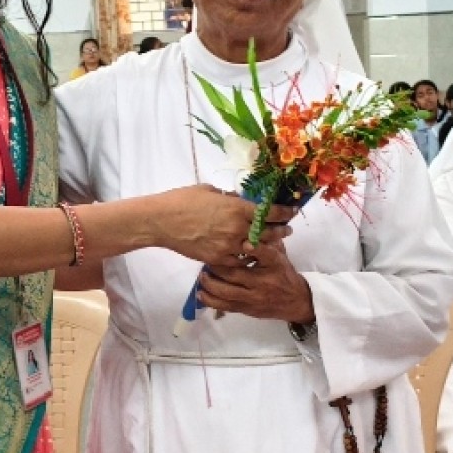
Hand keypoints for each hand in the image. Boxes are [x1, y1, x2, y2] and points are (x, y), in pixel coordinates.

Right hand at [154, 186, 291, 269]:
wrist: (161, 221)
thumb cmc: (183, 200)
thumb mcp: (210, 191)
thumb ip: (229, 198)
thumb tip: (240, 201)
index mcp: (236, 208)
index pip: (268, 212)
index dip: (283, 213)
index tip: (290, 212)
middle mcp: (236, 228)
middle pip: (268, 233)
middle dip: (280, 231)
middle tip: (287, 230)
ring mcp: (227, 246)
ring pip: (256, 250)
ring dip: (266, 246)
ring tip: (272, 244)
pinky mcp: (217, 259)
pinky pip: (238, 261)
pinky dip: (246, 258)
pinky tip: (249, 255)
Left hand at [194, 238, 315, 324]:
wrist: (296, 302)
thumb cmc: (285, 274)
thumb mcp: (280, 256)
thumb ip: (267, 242)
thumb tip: (254, 222)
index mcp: (274, 265)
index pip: (265, 254)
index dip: (255, 247)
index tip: (243, 241)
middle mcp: (263, 282)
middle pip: (236, 274)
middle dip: (218, 266)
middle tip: (206, 257)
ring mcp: (253, 297)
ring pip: (227, 291)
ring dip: (210, 283)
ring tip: (202, 275)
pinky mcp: (247, 309)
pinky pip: (225, 306)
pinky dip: (210, 300)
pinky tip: (201, 293)